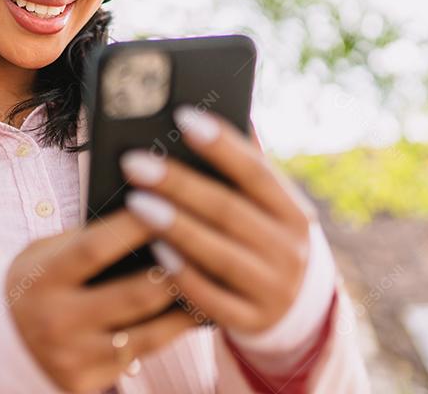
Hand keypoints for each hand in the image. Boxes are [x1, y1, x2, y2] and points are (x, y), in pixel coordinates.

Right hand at [5, 209, 201, 392]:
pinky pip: (143, 356)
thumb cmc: (33, 282)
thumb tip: (142, 219)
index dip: (133, 228)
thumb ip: (84, 242)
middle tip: (209, 244)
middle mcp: (57, 320)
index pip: (93, 249)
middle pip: (133, 295)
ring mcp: (74, 356)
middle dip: (176, 269)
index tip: (167, 202)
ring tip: (218, 280)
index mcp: (42, 279)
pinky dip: (173, 333)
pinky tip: (196, 313)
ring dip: (187, 306)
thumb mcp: (43, 254)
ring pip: (149, 333)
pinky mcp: (86, 383)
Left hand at [119, 106, 314, 335]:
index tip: (181, 116)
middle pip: (229, 211)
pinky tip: (154, 252)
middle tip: (133, 161)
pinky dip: (183, 276)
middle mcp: (290, 249)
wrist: (294, 308)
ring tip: (134, 201)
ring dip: (175, 227)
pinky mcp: (251, 321)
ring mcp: (273, 289)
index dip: (221, 145)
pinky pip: (211, 300)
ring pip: (219, 254)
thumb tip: (207, 106)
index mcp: (293, 210)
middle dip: (179, 184)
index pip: (257, 172)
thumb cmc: (259, 234)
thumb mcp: (263, 205)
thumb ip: (241, 165)